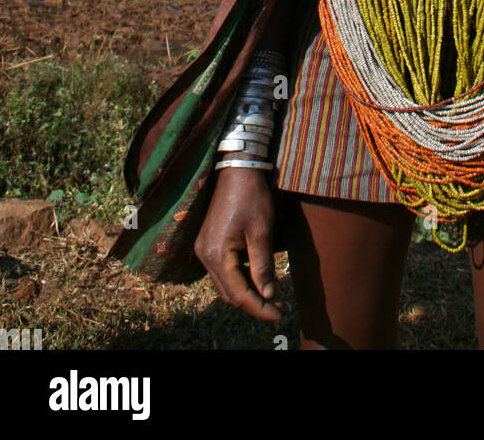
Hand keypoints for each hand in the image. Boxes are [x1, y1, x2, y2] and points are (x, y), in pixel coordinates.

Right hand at [194, 168, 280, 321]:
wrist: (238, 169)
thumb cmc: (252, 197)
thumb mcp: (262, 232)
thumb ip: (263, 266)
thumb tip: (268, 295)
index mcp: (216, 254)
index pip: (238, 294)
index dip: (259, 308)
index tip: (279, 314)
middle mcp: (204, 255)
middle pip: (229, 294)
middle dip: (254, 303)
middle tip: (279, 305)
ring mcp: (203, 249)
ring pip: (225, 285)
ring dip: (247, 292)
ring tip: (272, 293)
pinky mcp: (208, 244)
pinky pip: (222, 271)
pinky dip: (239, 279)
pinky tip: (258, 277)